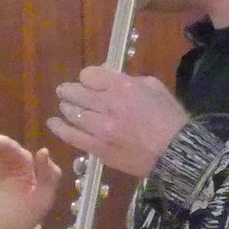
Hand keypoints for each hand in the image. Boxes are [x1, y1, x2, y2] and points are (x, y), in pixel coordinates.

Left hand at [48, 68, 189, 178]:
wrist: (176, 153)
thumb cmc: (169, 118)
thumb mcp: (154, 87)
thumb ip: (128, 80)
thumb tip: (108, 79)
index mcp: (122, 87)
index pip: (89, 75)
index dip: (87, 78)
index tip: (89, 82)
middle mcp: (108, 105)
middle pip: (76, 93)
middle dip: (68, 90)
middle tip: (64, 91)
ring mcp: (101, 128)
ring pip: (72, 113)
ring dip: (65, 107)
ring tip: (63, 106)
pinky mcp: (98, 147)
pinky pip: (72, 136)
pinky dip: (59, 128)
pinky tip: (53, 123)